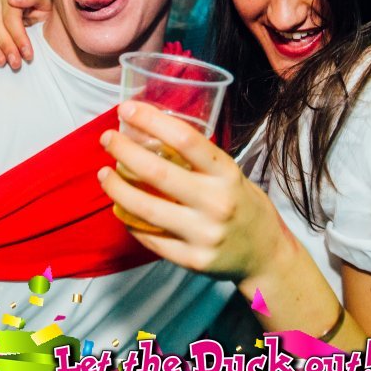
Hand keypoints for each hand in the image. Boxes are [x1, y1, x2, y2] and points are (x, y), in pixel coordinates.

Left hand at [97, 101, 283, 281]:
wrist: (267, 256)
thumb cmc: (244, 206)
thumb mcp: (232, 176)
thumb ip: (200, 163)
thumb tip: (153, 135)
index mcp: (227, 175)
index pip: (186, 139)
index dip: (152, 121)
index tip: (127, 109)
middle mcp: (216, 203)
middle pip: (158, 173)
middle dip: (124, 151)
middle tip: (106, 138)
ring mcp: (204, 235)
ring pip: (146, 209)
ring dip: (117, 188)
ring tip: (104, 174)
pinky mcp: (192, 261)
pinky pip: (151, 240)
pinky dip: (130, 221)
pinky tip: (120, 208)